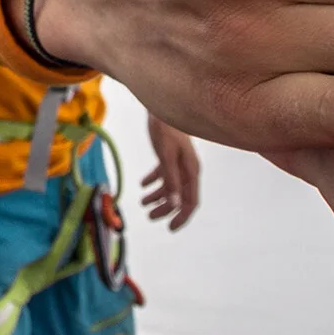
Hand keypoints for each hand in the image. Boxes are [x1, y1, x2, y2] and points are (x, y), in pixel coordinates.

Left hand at [141, 115, 200, 230]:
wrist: (161, 106)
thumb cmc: (165, 129)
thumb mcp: (166, 156)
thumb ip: (170, 179)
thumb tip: (174, 204)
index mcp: (191, 171)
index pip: (190, 201)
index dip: (181, 217)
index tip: (170, 228)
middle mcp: (188, 168)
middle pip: (179, 196)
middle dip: (165, 208)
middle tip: (149, 216)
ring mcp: (179, 161)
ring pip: (171, 186)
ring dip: (158, 196)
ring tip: (142, 203)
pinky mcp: (170, 154)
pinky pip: (164, 173)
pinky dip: (153, 180)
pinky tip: (142, 184)